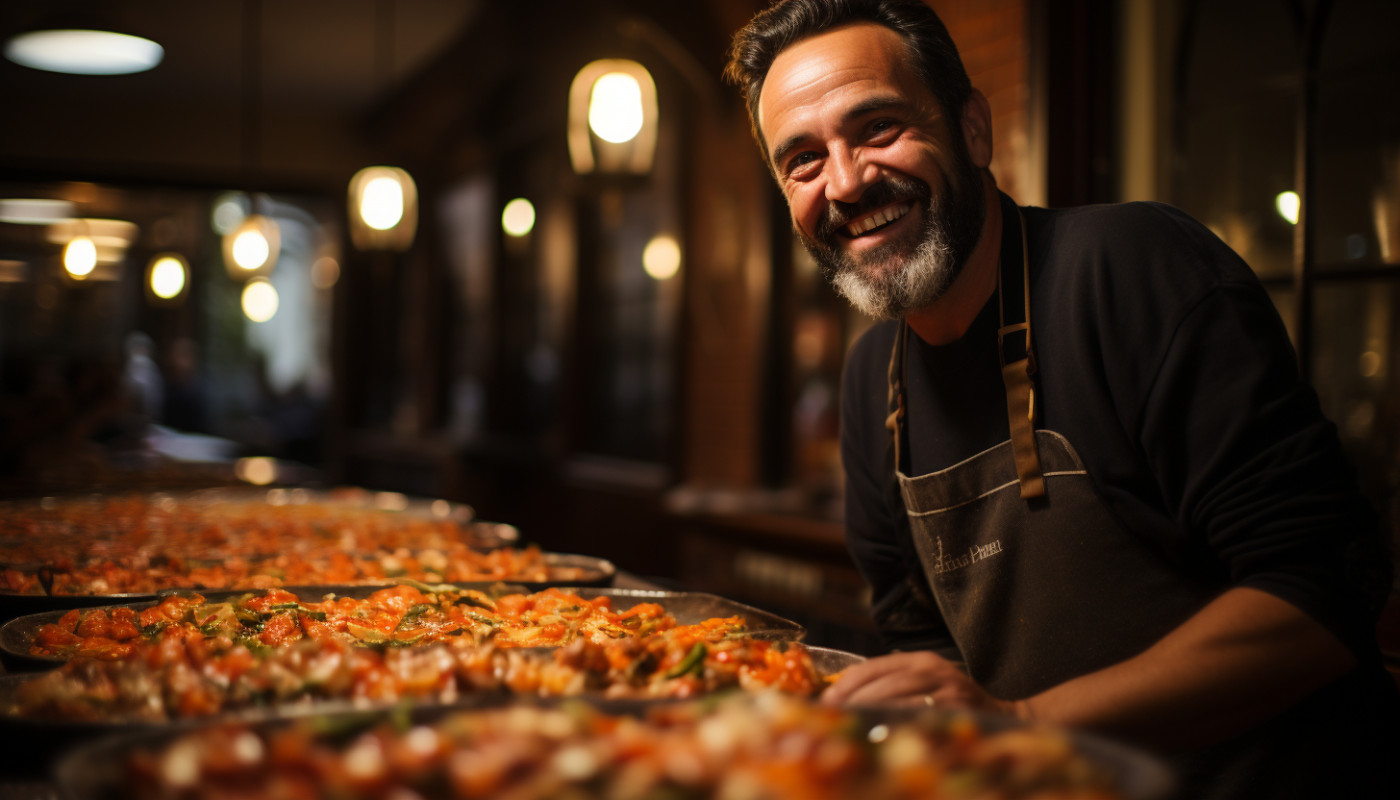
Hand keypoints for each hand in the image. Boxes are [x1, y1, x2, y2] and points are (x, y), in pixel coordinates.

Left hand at [820, 651, 1028, 719]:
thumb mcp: (924, 687)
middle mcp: (935, 670)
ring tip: (848, 731)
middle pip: (884, 683)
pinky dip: (898, 730)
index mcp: (921, 660)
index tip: (826, 703)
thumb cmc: (952, 705)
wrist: (1005, 718)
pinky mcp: (960, 715)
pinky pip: (921, 722)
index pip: (874, 666)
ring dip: (871, 716)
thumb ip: (892, 690)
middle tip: (831, 721)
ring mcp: (949, 693)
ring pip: (901, 701)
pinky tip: (880, 740)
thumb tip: (841, 706)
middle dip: (854, 702)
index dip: (847, 684)